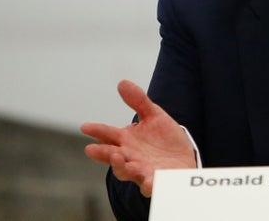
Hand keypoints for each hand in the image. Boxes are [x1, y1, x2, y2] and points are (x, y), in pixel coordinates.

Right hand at [81, 80, 196, 196]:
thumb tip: (122, 82)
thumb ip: (139, 101)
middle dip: (103, 154)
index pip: (109, 135)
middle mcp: (130, 157)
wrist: (183, 160)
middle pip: (113, 157)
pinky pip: (150, 186)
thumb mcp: (154, 116)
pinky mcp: (157, 182)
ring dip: (122, 168)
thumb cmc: (164, 139)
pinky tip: (149, 182)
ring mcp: (142, 171)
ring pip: (127, 172)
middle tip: (92, 149)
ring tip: (120, 159)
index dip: (97, 131)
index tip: (85, 127)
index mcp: (127, 140)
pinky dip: (148, 185)